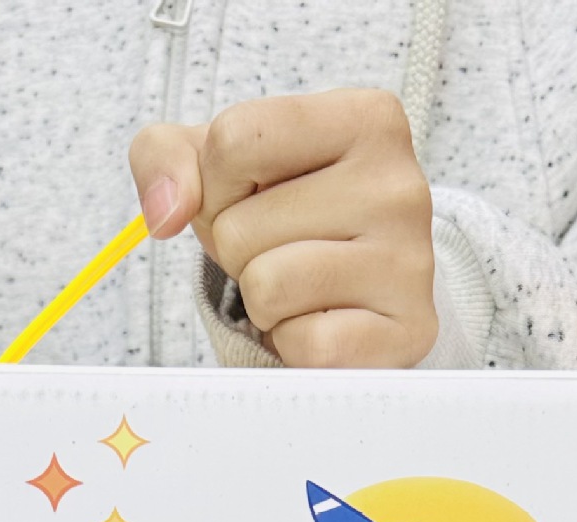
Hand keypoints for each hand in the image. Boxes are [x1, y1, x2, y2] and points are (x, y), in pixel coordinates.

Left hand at [130, 90, 436, 368]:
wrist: (358, 294)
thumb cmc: (286, 218)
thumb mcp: (219, 166)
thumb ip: (165, 159)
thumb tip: (166, 212)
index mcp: (366, 119)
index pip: (234, 140)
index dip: (215, 184)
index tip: (250, 196)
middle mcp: (400, 185)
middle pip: (240, 225)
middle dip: (238, 250)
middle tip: (281, 251)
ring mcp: (411, 263)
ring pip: (267, 287)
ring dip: (262, 301)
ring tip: (299, 288)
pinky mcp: (408, 333)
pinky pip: (304, 346)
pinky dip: (293, 344)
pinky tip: (323, 322)